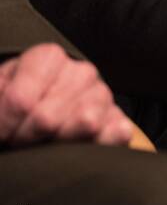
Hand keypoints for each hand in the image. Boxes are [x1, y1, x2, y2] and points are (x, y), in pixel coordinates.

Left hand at [0, 44, 134, 147]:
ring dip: (58, 145)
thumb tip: (14, 106)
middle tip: (19, 141)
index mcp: (49, 57)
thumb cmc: (17, 101)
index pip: (21, 100)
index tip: (2, 132)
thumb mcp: (0, 92)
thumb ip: (3, 98)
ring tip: (45, 144)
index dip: (4, 125)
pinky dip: (103, 143)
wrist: (42, 110)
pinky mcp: (117, 120)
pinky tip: (84, 148)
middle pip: (47, 119)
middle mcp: (81, 72)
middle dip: (26, 138)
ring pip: (85, 124)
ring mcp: (102, 95)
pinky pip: (116, 133)